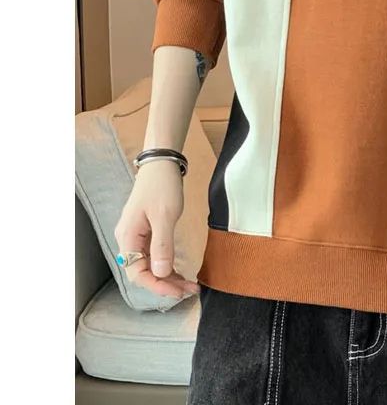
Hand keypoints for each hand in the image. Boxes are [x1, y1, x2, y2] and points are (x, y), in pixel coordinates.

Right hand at [113, 160, 199, 298]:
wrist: (161, 164)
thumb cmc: (161, 186)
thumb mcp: (165, 215)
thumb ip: (162, 245)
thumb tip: (162, 273)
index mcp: (128, 237)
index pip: (138, 273)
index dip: (157, 285)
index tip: (178, 292)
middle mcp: (129, 240)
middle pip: (143, 272)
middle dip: (165, 284)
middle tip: (189, 291)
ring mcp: (137, 236)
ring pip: (150, 265)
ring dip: (168, 276)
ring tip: (189, 286)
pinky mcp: (146, 232)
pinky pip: (154, 255)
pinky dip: (167, 265)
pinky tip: (180, 273)